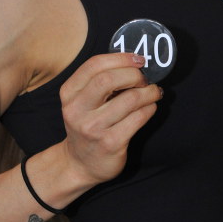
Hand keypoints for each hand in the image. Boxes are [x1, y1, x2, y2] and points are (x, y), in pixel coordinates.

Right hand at [60, 53, 161, 184]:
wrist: (80, 164)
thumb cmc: (88, 124)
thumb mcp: (82, 101)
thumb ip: (99, 80)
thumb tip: (134, 62)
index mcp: (69, 93)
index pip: (94, 66)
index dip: (120, 58)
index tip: (138, 59)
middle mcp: (77, 110)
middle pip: (108, 79)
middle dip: (134, 75)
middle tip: (145, 78)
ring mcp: (93, 128)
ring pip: (129, 100)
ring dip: (148, 92)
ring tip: (153, 92)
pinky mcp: (110, 143)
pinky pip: (138, 118)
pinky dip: (149, 109)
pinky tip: (150, 108)